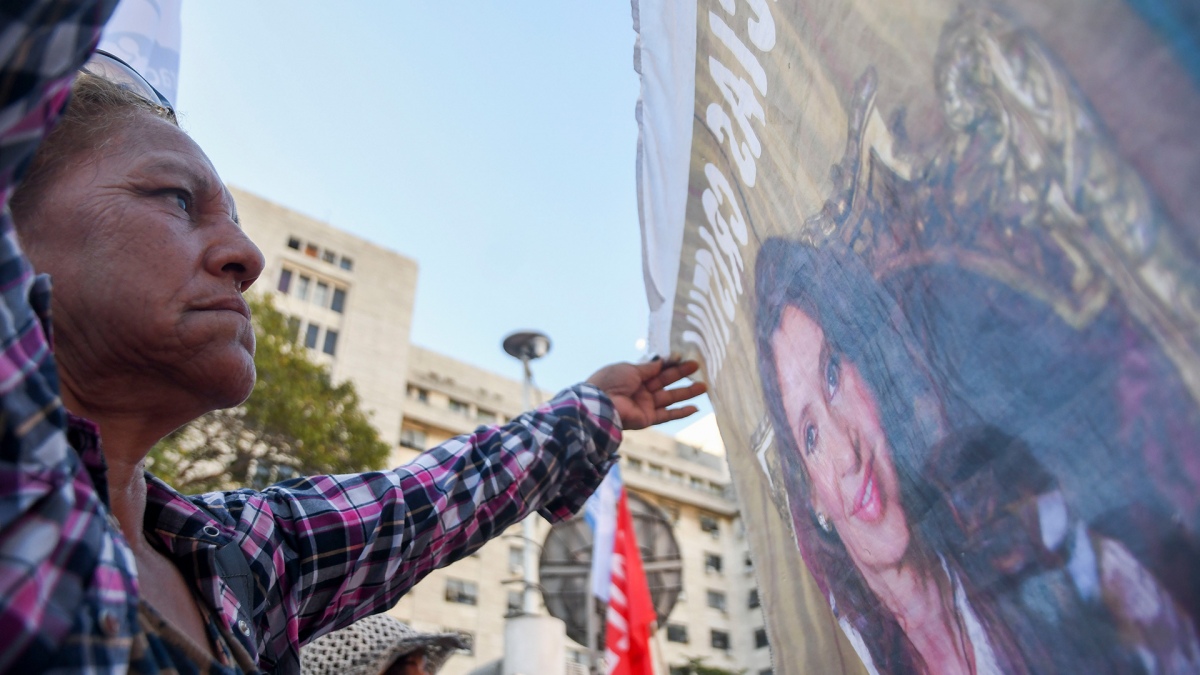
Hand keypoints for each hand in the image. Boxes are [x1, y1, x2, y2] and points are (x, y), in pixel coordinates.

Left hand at [586, 359, 706, 429]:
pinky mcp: (647, 418)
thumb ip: (648, 367)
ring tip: (704, 386)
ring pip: (670, 398)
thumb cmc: (611, 382)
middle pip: (665, 381)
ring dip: (687, 393)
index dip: (669, 363)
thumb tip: (661, 360)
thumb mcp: (630, 368)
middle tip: (698, 366)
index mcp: (633, 375)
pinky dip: (681, 412)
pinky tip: (695, 408)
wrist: (601, 404)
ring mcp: (644, 405)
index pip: (656, 368)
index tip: (683, 357)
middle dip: (681, 374)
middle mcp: (640, 390)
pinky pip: (667, 415)